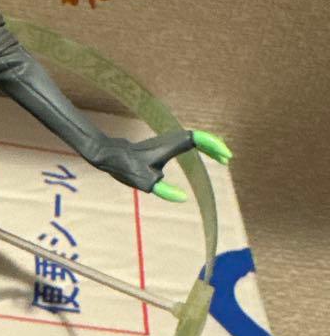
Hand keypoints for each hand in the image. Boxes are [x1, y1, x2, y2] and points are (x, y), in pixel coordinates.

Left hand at [91, 130, 231, 200]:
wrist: (108, 155)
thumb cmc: (125, 167)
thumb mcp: (146, 183)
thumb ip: (164, 190)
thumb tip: (183, 198)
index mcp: (169, 145)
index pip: (197, 139)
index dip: (213, 144)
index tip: (225, 156)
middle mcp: (170, 139)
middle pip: (199, 137)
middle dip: (215, 146)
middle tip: (227, 159)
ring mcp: (166, 141)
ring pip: (193, 139)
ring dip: (208, 146)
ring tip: (221, 158)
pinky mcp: (161, 145)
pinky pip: (186, 143)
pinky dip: (198, 148)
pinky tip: (200, 159)